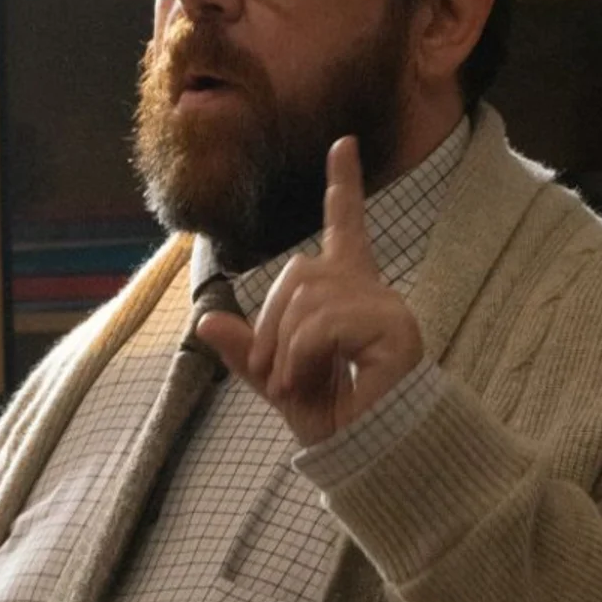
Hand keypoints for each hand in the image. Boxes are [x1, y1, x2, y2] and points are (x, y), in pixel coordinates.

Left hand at [197, 136, 424, 446]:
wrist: (370, 458)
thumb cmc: (337, 422)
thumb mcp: (277, 382)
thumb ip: (247, 352)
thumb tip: (205, 323)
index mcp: (347, 295)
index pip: (346, 227)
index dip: (344, 186)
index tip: (342, 143)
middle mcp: (371, 292)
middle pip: (298, 273)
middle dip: (270, 323)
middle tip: (273, 374)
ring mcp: (387, 309)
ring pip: (306, 299)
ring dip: (283, 347)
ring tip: (293, 383)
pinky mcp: (396, 331)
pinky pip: (324, 323)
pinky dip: (300, 355)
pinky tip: (305, 381)